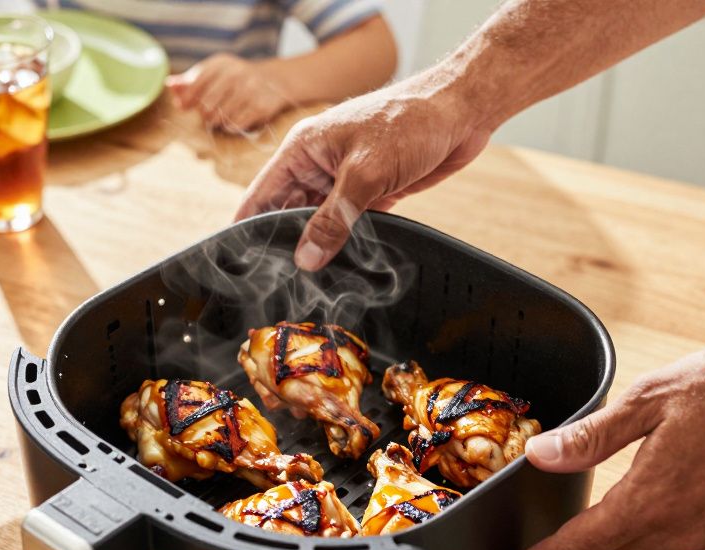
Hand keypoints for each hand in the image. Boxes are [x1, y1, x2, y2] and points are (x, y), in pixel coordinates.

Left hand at [167, 54, 290, 133]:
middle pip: (206, 105)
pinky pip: (235, 124)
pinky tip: (233, 119)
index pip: (195, 84)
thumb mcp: (214, 73)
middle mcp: (236, 74)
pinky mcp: (260, 106)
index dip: (186, 99)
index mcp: (221, 64)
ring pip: (219, 117)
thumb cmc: (235, 78)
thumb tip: (169, 85)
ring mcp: (249, 90)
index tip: (184, 106)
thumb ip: (190, 80)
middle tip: (208, 113)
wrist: (275, 80)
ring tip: (221, 116)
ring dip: (217, 121)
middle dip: (204, 113)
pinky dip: (230, 126)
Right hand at [235, 71, 490, 270]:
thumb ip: (333, 219)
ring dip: (319, 248)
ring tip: (312, 283)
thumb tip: (306, 259)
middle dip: (286, 246)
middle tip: (282, 284)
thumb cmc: (410, 122)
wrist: (462, 110)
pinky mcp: (372, 193)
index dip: (249, 229)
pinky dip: (348, 245)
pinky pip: (349, 225)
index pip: (261, 196)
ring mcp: (344, 180)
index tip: (242, 265)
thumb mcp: (366, 173)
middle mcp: (318, 165)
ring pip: (320, 223)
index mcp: (302, 150)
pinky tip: (346, 269)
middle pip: (288, 215)